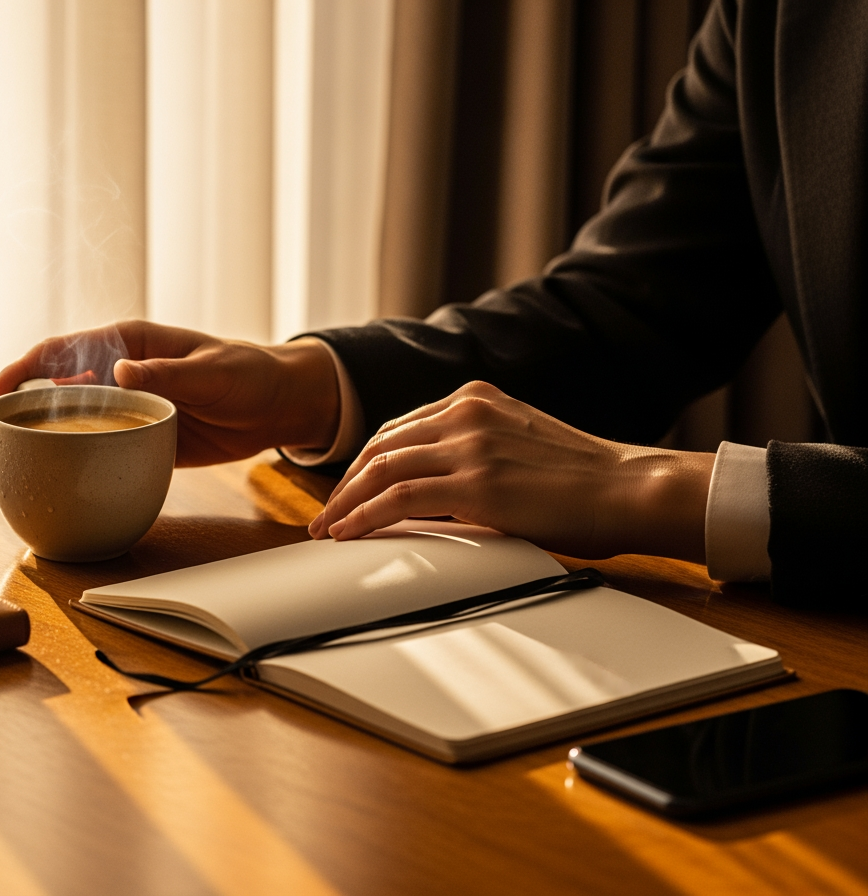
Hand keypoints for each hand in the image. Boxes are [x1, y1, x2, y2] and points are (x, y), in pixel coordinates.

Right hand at [0, 321, 340, 466]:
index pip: (63, 350)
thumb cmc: (249, 375)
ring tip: (10, 461)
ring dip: (42, 436)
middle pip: (55, 386)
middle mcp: (121, 371)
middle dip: (17, 408)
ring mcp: (128, 405)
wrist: (280, 405)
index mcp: (130, 343)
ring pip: (72, 418)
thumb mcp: (212, 373)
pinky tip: (58, 477)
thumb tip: (119, 371)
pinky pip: (100, 445)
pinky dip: (76, 458)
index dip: (22, 370)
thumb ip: (168, 374)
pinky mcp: (141, 435)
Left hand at [308, 381, 713, 561]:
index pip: (398, 428)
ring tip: (328, 529)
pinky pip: (399, 497)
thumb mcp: (518, 444)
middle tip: (326, 514)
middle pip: (380, 447)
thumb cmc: (584, 479)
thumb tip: (434, 487)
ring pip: (381, 470)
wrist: (628, 488)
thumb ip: (476, 450)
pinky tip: (349, 533)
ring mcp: (470, 444)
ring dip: (346, 503)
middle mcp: (466, 413)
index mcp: (475, 399)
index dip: (365, 462)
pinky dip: (364, 516)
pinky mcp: (476, 483)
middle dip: (346, 483)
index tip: (347, 488)